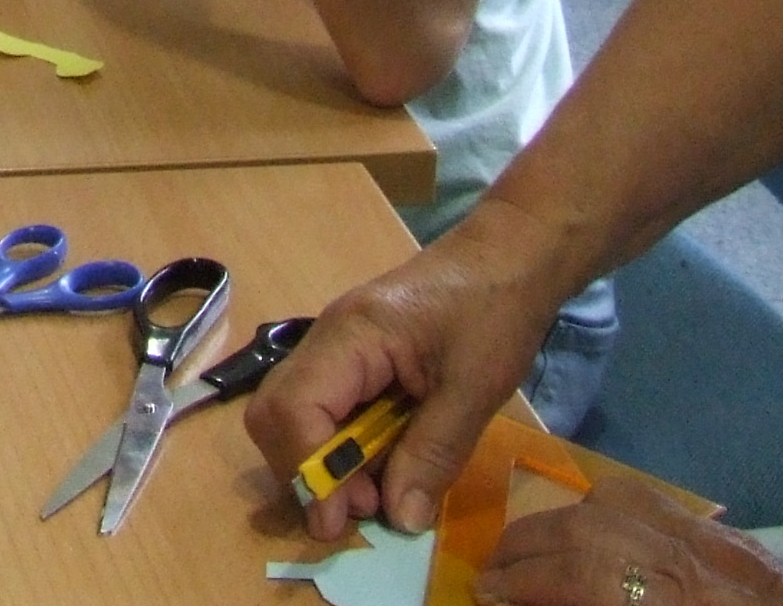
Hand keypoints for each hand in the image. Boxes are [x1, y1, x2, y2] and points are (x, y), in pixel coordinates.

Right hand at [245, 199, 579, 537]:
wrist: (508, 258)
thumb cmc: (493, 312)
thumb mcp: (475, 389)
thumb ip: (433, 453)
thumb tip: (399, 520)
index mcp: (351, 337)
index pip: (295, 408)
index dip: (309, 472)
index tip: (340, 523)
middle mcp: (327, 341)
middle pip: (274, 412)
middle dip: (306, 471)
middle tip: (361, 509)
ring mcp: (335, 348)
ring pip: (292, 414)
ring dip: (323, 463)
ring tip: (378, 492)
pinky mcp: (352, 360)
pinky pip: (324, 409)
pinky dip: (341, 446)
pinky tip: (383, 463)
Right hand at [477, 480, 782, 604]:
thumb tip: (535, 601)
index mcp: (675, 599)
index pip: (580, 575)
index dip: (523, 583)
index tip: (484, 594)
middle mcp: (689, 561)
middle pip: (588, 531)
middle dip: (527, 548)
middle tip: (491, 573)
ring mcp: (709, 541)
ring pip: (617, 504)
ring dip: (559, 521)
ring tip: (528, 549)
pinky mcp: (726, 536)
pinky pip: (654, 502)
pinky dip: (605, 507)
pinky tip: (587, 526)